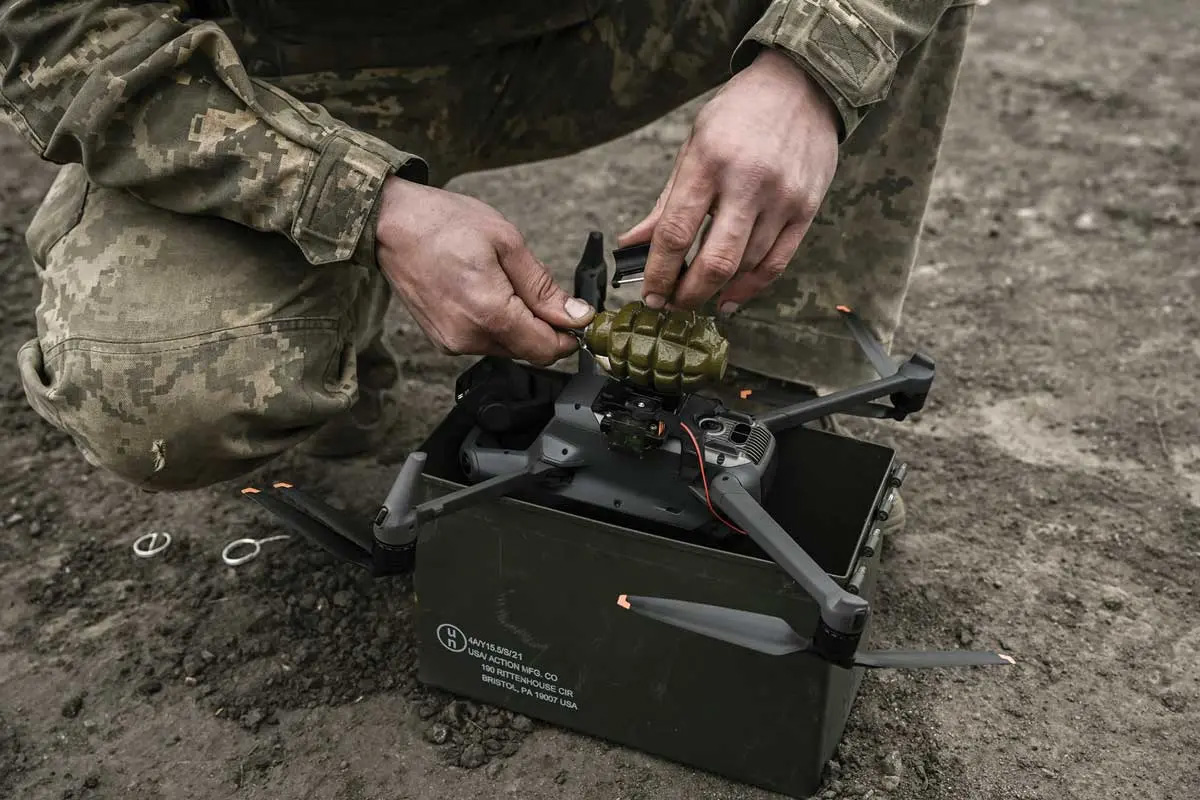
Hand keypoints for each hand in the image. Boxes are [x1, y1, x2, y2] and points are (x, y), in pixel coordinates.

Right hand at [374, 178, 594, 364]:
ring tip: (501, 281)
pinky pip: (483, 341)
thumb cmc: (442, 223)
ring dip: (517, 323)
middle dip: (542, 325)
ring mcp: (452, 342)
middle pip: (528, 350)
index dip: (568, 335)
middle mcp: (468, 338)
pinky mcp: (442, 340)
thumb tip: (575, 315)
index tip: (575, 315)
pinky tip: (483, 290)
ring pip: (507, 346)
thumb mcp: (507, 243)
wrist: (390, 223)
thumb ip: (544, 287)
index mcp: (489, 314)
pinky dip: (494, 322)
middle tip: (532, 285)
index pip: (546, 349)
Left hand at [618, 49, 839, 312]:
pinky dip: (751, 288)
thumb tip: (632, 244)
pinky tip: (731, 298)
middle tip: (672, 305)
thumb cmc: (739, 115)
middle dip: (688, 295)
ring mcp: (782, 198)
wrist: (802, 84)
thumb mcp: (694, 147)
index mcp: (708, 162)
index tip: (649, 295)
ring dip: (717, 290)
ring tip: (697, 295)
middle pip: (715, 261)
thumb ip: (666, 202)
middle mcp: (748, 182)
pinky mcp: (806, 208)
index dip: (658, 273)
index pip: (676, 232)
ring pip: (746, 267)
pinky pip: (777, 263)